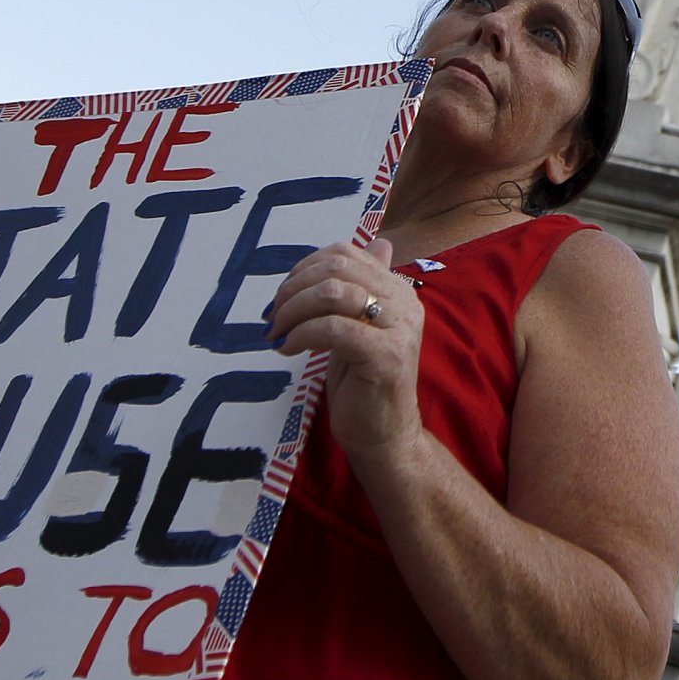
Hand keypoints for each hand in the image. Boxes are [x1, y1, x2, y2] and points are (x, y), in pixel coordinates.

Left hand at [266, 237, 424, 468]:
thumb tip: (378, 244)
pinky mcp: (386, 356)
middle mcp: (405, 302)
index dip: (305, 267)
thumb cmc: (364, 384)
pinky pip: (333, 328)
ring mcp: (399, 329)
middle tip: (273, 316)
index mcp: (398, 291)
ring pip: (334, 293)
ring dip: (293, 310)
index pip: (348, 254)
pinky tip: (288, 349)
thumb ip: (361, 289)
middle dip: (294, 288)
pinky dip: (301, 334)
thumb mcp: (359, 327)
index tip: (283, 295)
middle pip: (338, 268)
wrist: (384, 435)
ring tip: (278, 333)